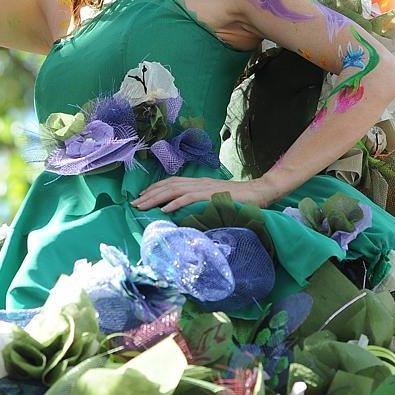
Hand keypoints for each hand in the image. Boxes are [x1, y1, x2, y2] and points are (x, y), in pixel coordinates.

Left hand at [130, 176, 273, 213]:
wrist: (259, 192)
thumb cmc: (239, 199)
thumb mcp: (216, 199)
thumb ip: (202, 202)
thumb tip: (187, 212)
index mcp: (198, 183)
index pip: (171, 183)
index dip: (155, 188)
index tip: (141, 196)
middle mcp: (198, 182)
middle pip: (167, 186)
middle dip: (149, 194)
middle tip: (134, 204)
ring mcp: (204, 187)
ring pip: (174, 190)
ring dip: (155, 198)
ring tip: (142, 206)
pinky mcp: (211, 195)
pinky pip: (189, 198)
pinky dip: (175, 203)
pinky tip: (164, 210)